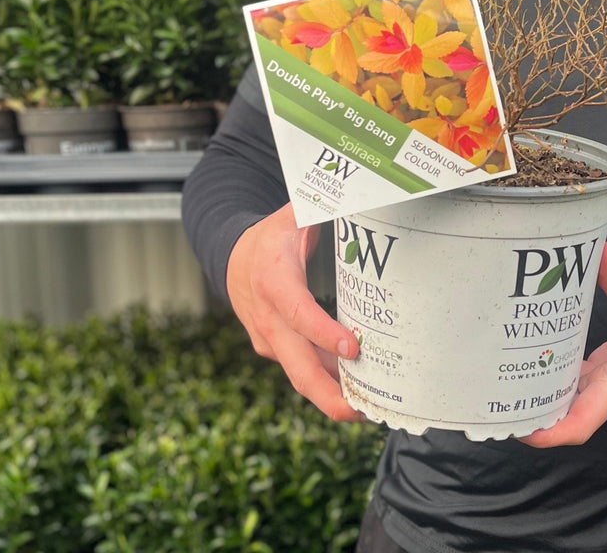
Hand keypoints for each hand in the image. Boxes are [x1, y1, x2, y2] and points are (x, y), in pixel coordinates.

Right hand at [226, 203, 362, 422]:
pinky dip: (328, 380)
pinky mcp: (274, 349)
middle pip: (297, 367)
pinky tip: (358, 388)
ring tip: (373, 407)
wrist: (232, 257)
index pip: (297, 312)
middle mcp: (267, 317)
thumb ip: (326, 208)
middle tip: (363, 411)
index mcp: (273, 279)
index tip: (353, 349)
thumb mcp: (295, 213)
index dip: (323, 334)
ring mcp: (269, 338)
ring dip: (334, 394)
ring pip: (301, 375)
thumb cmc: (274, 235)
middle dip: (328, 395)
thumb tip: (365, 195)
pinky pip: (302, 367)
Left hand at [520, 241, 606, 447]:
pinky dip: (553, 380)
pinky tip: (532, 363)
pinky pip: (574, 386)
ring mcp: (604, 385)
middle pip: (566, 419)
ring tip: (504, 383)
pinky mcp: (603, 375)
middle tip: (497, 400)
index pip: (581, 424)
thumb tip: (604, 252)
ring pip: (568, 403)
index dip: (550, 433)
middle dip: (533, 417)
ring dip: (540, 399)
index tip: (521, 428)